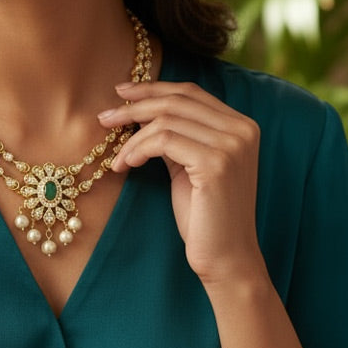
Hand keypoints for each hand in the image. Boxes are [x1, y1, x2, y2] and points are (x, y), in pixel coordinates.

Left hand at [98, 80, 264, 285]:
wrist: (227, 259)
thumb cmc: (204, 214)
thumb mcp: (189, 163)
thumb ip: (176, 133)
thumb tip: (137, 105)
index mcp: (241, 125)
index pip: (190, 91)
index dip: (152, 88)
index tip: (121, 92)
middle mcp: (242, 129)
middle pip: (176, 101)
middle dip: (134, 106)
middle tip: (104, 118)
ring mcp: (232, 145)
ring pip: (165, 120)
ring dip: (132, 136)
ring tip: (117, 157)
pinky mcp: (216, 164)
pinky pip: (162, 141)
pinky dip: (137, 149)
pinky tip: (127, 165)